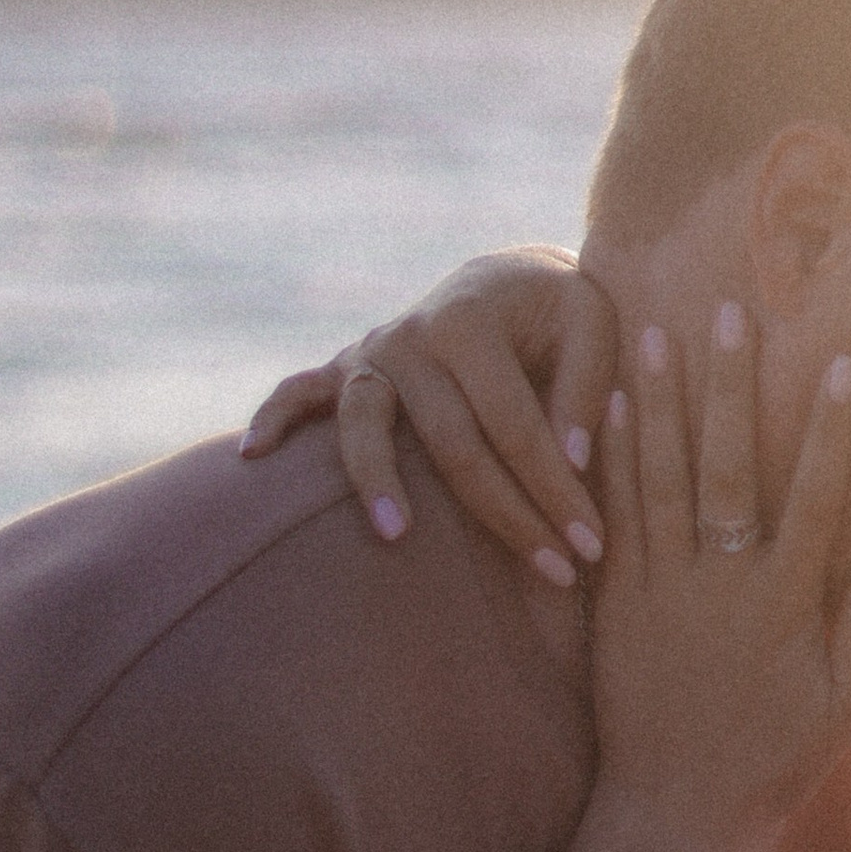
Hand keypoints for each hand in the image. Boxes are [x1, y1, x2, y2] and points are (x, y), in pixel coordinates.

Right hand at [240, 247, 618, 585]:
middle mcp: (411, 335)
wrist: (510, 279)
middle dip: (508, 514)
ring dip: (377, 480)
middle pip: (451, 444)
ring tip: (396, 534)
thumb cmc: (561, 311)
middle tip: (556, 572)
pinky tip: (252, 457)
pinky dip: (273, 418)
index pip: (516, 427)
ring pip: (365, 424)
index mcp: (472, 324)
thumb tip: (567, 461)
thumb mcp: (597, 328)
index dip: (556, 492)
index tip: (591, 547)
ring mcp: (371, 352)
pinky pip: (298, 392)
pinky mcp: (347, 366)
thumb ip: (587, 390)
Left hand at [590, 308, 850, 851]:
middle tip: (729, 313)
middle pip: (728, 465)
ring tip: (654, 331)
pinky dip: (612, 460)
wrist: (674, 814)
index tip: (842, 364)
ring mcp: (661, 588)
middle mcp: (721, 582)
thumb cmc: (769, 764)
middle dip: (731, 385)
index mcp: (784, 602)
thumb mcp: (838, 706)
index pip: (816, 496)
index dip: (830, 428)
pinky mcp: (615, 604)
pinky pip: (613, 518)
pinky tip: (610, 409)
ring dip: (661, 401)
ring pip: (660, 477)